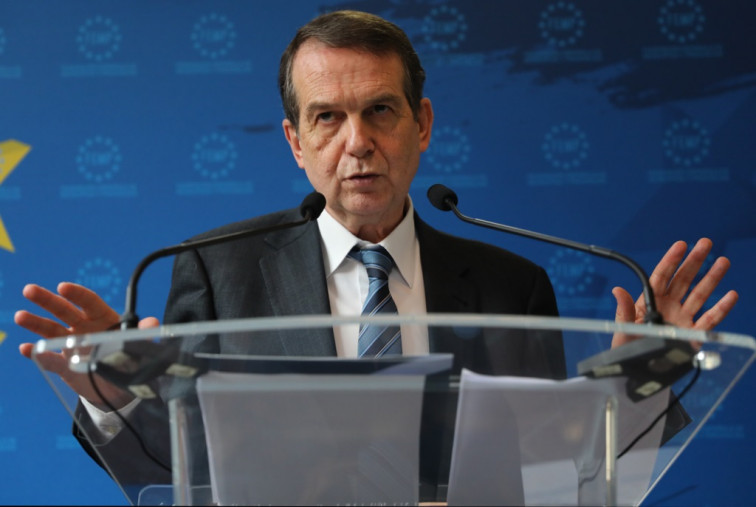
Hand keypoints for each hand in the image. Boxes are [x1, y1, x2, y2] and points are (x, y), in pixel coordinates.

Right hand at [16, 282, 159, 407]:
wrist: (120, 387)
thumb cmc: (130, 359)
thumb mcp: (140, 347)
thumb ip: (144, 334)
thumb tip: (153, 323)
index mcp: (103, 319)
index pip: (89, 302)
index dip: (77, 294)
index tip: (63, 287)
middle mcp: (85, 328)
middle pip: (64, 311)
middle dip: (47, 300)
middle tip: (29, 290)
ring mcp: (72, 345)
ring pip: (51, 330)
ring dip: (36, 323)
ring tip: (20, 316)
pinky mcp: (65, 365)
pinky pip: (49, 359)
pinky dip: (38, 354)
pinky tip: (26, 349)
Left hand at [612, 238, 737, 346]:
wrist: (637, 371)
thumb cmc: (626, 348)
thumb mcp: (622, 329)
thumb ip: (625, 310)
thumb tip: (617, 290)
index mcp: (650, 301)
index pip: (662, 276)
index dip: (671, 260)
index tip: (681, 245)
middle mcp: (668, 306)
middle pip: (684, 280)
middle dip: (695, 261)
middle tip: (706, 243)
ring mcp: (682, 319)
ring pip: (700, 294)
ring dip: (712, 278)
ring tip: (723, 261)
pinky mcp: (693, 335)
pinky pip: (709, 320)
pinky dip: (721, 309)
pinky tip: (731, 295)